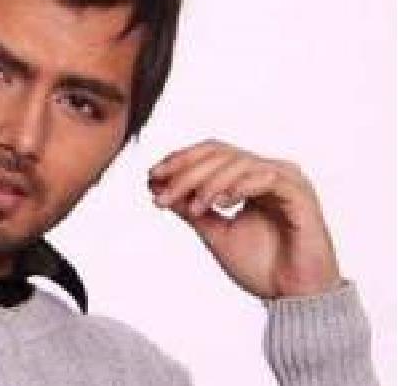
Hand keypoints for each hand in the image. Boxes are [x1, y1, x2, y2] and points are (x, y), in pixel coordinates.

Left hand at [147, 139, 341, 298]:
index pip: (212, 154)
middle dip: (186, 172)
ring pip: (239, 162)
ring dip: (209, 182)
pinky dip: (239, 187)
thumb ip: (191, 209)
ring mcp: (286, 180)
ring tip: (194, 207)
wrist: (293, 298)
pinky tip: (221, 203)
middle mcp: (268, 173)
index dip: (180, 160)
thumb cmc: (262, 267)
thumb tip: (158, 188)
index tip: (151, 176)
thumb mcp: (215, 233)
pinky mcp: (300, 195)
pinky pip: (266, 178)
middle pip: (221, 154)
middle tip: (163, 193)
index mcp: (250, 178)